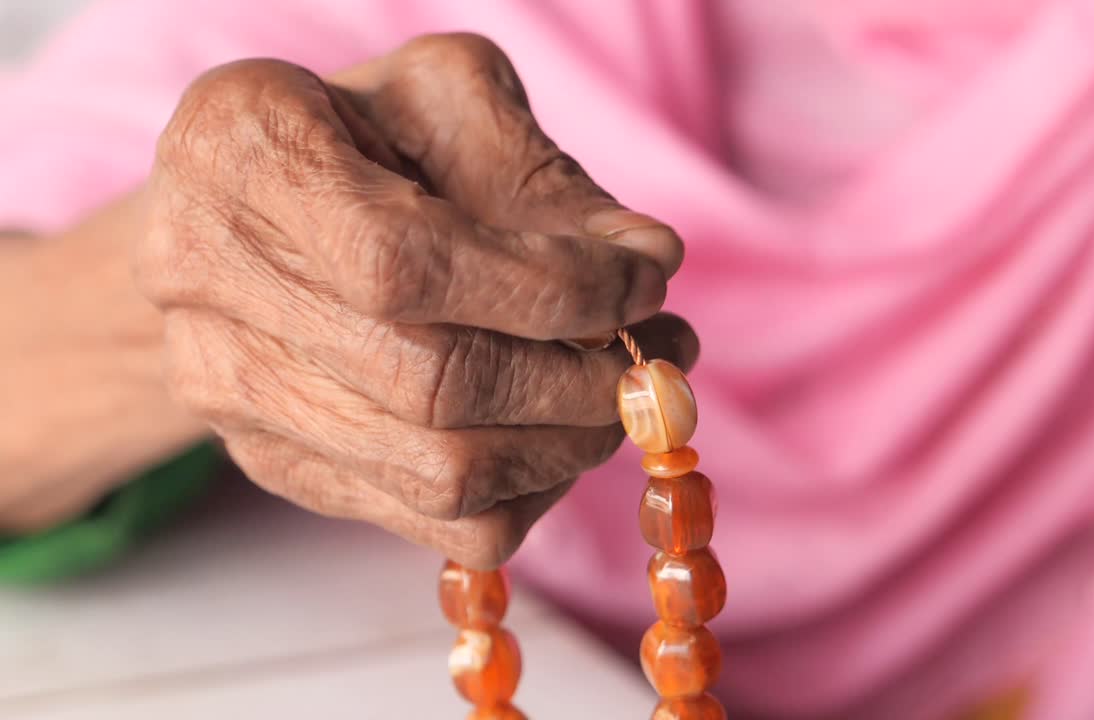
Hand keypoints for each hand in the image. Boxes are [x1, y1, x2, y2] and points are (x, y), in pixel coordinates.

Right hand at [136, 34, 697, 567]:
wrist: (247, 208)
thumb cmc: (359, 135)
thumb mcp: (444, 99)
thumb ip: (541, 174)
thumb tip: (650, 258)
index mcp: (241, 156)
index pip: (409, 266)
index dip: (551, 289)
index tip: (646, 281)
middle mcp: (206, 285)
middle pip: (431, 387)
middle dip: (583, 380)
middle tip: (665, 355)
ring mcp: (233, 394)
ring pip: (442, 476)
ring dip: (572, 443)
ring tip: (627, 392)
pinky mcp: (279, 466)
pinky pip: (436, 525)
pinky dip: (533, 492)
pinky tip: (560, 433)